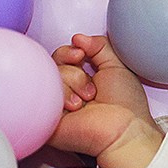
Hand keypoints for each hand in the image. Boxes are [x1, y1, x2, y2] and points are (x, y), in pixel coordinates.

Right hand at [50, 35, 162, 167]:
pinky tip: (76, 107)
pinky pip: (42, 92)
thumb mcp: (117, 65)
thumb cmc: (126, 104)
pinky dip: (62, 95)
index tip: (82, 54)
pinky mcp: (44, 116)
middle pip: (51, 63)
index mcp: (80, 79)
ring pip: (47, 75)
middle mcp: (65, 90)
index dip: (69, 51)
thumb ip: (100, 46)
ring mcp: (53, 103)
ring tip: (88, 100)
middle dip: (72, 67)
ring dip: (73, 82)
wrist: (124, 130)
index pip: (62, 57)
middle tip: (90, 83)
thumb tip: (78, 37)